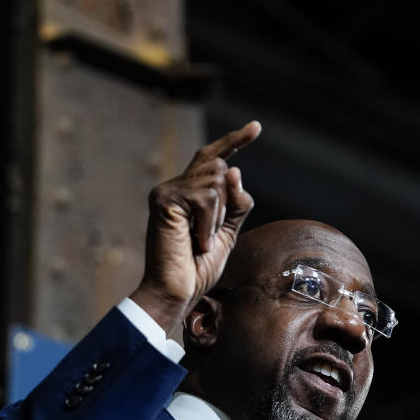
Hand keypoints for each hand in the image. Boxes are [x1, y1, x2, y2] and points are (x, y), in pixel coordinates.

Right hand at [130, 121, 260, 332]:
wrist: (176, 291)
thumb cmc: (198, 268)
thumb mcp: (227, 233)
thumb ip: (235, 204)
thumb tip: (235, 169)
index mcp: (188, 193)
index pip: (212, 157)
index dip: (235, 140)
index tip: (256, 127)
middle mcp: (174, 187)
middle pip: (218, 165)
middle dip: (226, 201)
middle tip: (209, 235)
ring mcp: (166, 191)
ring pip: (215, 180)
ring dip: (218, 216)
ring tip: (201, 240)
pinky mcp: (163, 199)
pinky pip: (206, 198)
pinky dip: (209, 224)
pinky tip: (197, 242)